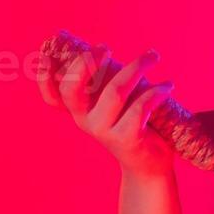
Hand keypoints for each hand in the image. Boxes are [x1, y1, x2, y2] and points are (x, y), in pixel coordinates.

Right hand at [37, 43, 179, 177]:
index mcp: (79, 111)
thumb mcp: (116, 105)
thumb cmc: (134, 126)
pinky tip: (168, 86)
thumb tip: (106, 51)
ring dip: (136, 67)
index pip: (53, 98)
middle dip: (87, 62)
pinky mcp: (127, 139)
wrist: (149, 167)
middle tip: (106, 46)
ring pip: (115, 91)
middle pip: (74, 89)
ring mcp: (104, 131)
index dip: (44, 78)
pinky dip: (157, 92)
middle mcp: (86, 121)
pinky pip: (141, 106)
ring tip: (153, 56)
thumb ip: (107, 84)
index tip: (45, 55)